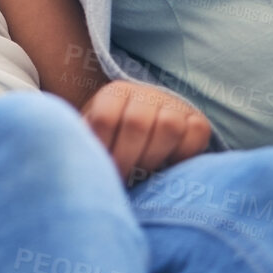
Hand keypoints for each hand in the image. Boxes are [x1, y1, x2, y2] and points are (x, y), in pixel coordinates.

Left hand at [82, 80, 212, 180]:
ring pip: (168, 126)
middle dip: (126, 158)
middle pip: (136, 123)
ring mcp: (174, 105)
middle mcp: (146, 93)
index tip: (99, 170)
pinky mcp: (198, 122)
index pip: (105, 117)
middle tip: (120, 179)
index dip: (101, 148)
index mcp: (115, 93)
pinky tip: (167, 168)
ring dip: (152, 158)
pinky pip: (195, 134)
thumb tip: (74, 161)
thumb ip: (83, 144)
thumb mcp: (94, 138)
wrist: (147, 136)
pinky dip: (182, 155)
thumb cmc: (114, 143)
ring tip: (142, 175)